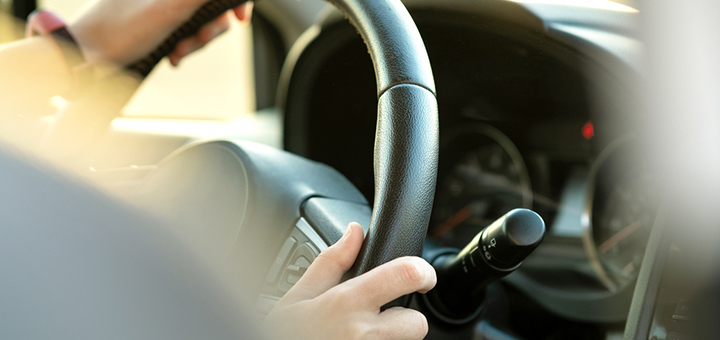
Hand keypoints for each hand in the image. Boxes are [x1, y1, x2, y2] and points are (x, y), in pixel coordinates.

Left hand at [69, 0, 252, 66]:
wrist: (86, 58)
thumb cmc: (122, 31)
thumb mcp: (171, 9)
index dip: (233, 1)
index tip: (239, 18)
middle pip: (211, 4)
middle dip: (210, 27)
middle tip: (196, 42)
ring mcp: (163, 3)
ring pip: (200, 19)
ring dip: (196, 41)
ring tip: (177, 54)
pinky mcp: (159, 21)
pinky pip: (186, 30)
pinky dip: (185, 45)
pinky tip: (172, 57)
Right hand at [263, 222, 436, 339]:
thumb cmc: (282, 337)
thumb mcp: (297, 297)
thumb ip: (331, 262)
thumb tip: (354, 231)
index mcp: (346, 303)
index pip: (406, 275)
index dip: (423, 272)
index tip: (423, 275)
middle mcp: (364, 333)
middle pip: (417, 322)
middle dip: (404, 320)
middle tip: (379, 320)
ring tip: (359, 338)